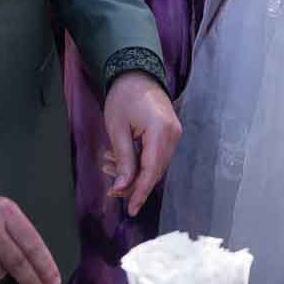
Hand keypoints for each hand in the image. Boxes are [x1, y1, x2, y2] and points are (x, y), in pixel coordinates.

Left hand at [101, 70, 182, 215]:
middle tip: (110, 187)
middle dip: (132, 183)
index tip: (130, 210)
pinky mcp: (170, 133)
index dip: (140, 193)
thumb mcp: (117, 129)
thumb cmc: (123, 97)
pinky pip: (156, 155)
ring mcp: (174, 134)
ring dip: (133, 171)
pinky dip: (139, 162)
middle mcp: (173, 135)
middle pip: (154, 171)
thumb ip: (123, 160)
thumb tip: (122, 188)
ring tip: (109, 164)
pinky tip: (120, 158)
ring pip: (155, 165)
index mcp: (161, 132)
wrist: (136, 73)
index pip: (151, 171)